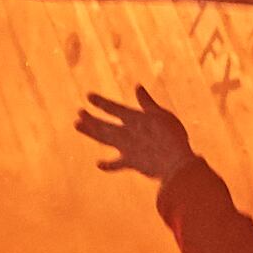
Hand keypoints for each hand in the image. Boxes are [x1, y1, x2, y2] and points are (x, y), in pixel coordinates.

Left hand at [71, 84, 194, 183]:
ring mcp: (126, 148)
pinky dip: (108, 165)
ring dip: (90, 132)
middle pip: (103, 125)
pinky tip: (99, 164)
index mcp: (133, 119)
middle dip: (90, 119)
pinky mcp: (130, 163)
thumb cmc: (172, 135)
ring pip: (104, 139)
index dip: (100, 102)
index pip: (112, 108)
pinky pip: (116, 164)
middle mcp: (125, 133)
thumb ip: (147, 102)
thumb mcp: (161, 114)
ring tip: (77, 126)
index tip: (88, 97)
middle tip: (79, 113)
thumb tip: (138, 87)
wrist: (174, 162)